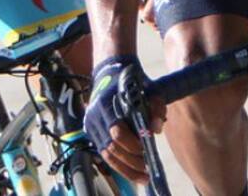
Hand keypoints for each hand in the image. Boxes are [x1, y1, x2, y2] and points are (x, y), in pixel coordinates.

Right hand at [83, 56, 164, 183]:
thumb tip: (157, 128)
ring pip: (105, 155)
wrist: (111, 72)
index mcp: (106, 104)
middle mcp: (95, 116)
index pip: (116, 131)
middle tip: (146, 169)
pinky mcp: (92, 132)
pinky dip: (118, 163)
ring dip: (124, 168)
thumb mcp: (149, 89)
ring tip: (142, 175)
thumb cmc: (132, 82)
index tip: (145, 149)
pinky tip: (132, 169)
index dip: (131, 144)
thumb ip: (156, 107)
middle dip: (130, 161)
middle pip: (111, 148)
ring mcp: (91, 125)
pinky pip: (104, 152)